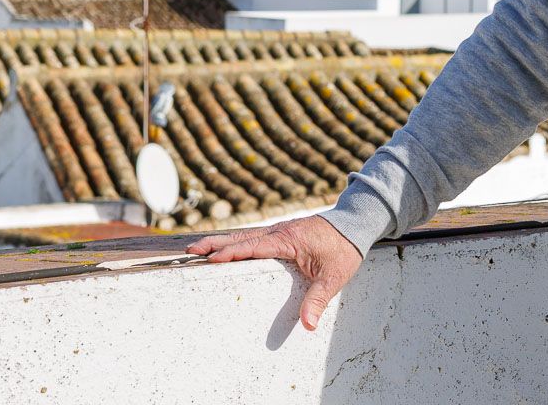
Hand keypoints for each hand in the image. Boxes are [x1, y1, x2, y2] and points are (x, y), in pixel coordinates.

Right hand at [187, 214, 362, 330]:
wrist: (356, 224)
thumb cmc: (344, 248)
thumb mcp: (334, 276)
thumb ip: (319, 299)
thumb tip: (308, 324)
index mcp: (289, 239)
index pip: (255, 246)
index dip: (233, 252)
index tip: (212, 259)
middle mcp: (280, 231)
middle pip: (242, 238)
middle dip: (216, 244)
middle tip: (191, 250)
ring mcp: (280, 230)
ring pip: (245, 235)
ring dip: (222, 241)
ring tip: (198, 248)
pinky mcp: (282, 233)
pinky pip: (254, 237)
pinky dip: (236, 241)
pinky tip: (225, 248)